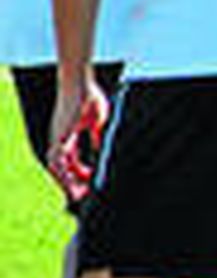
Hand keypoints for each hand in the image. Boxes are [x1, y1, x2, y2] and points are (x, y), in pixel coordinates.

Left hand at [47, 76, 108, 204]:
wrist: (78, 82)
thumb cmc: (87, 96)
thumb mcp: (96, 121)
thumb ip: (96, 135)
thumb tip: (99, 148)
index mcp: (67, 135)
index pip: (70, 160)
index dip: (78, 172)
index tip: (89, 181)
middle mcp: (58, 139)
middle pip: (60, 168)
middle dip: (69, 183)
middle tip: (82, 195)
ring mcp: (57, 138)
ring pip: (56, 167)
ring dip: (65, 182)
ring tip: (76, 194)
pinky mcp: (60, 136)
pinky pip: (59, 160)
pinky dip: (64, 172)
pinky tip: (71, 181)